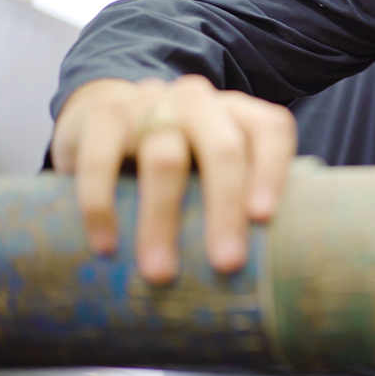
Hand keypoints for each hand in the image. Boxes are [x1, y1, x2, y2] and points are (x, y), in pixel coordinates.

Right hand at [51, 75, 296, 283]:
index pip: (270, 128)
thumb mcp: (211, 163)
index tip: (263, 219)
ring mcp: (151, 103)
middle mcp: (199, 102)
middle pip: (223, 149)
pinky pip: (102, 160)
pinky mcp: (102, 116)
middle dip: (226, 209)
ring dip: (163, 221)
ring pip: (165, 160)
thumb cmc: (177, 154)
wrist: (103, 113)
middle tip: (226, 263)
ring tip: (161, 273)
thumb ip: (239, 195)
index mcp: (238, 112)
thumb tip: (264, 266)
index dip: (272, 170)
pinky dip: (102, 206)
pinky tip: (106, 245)